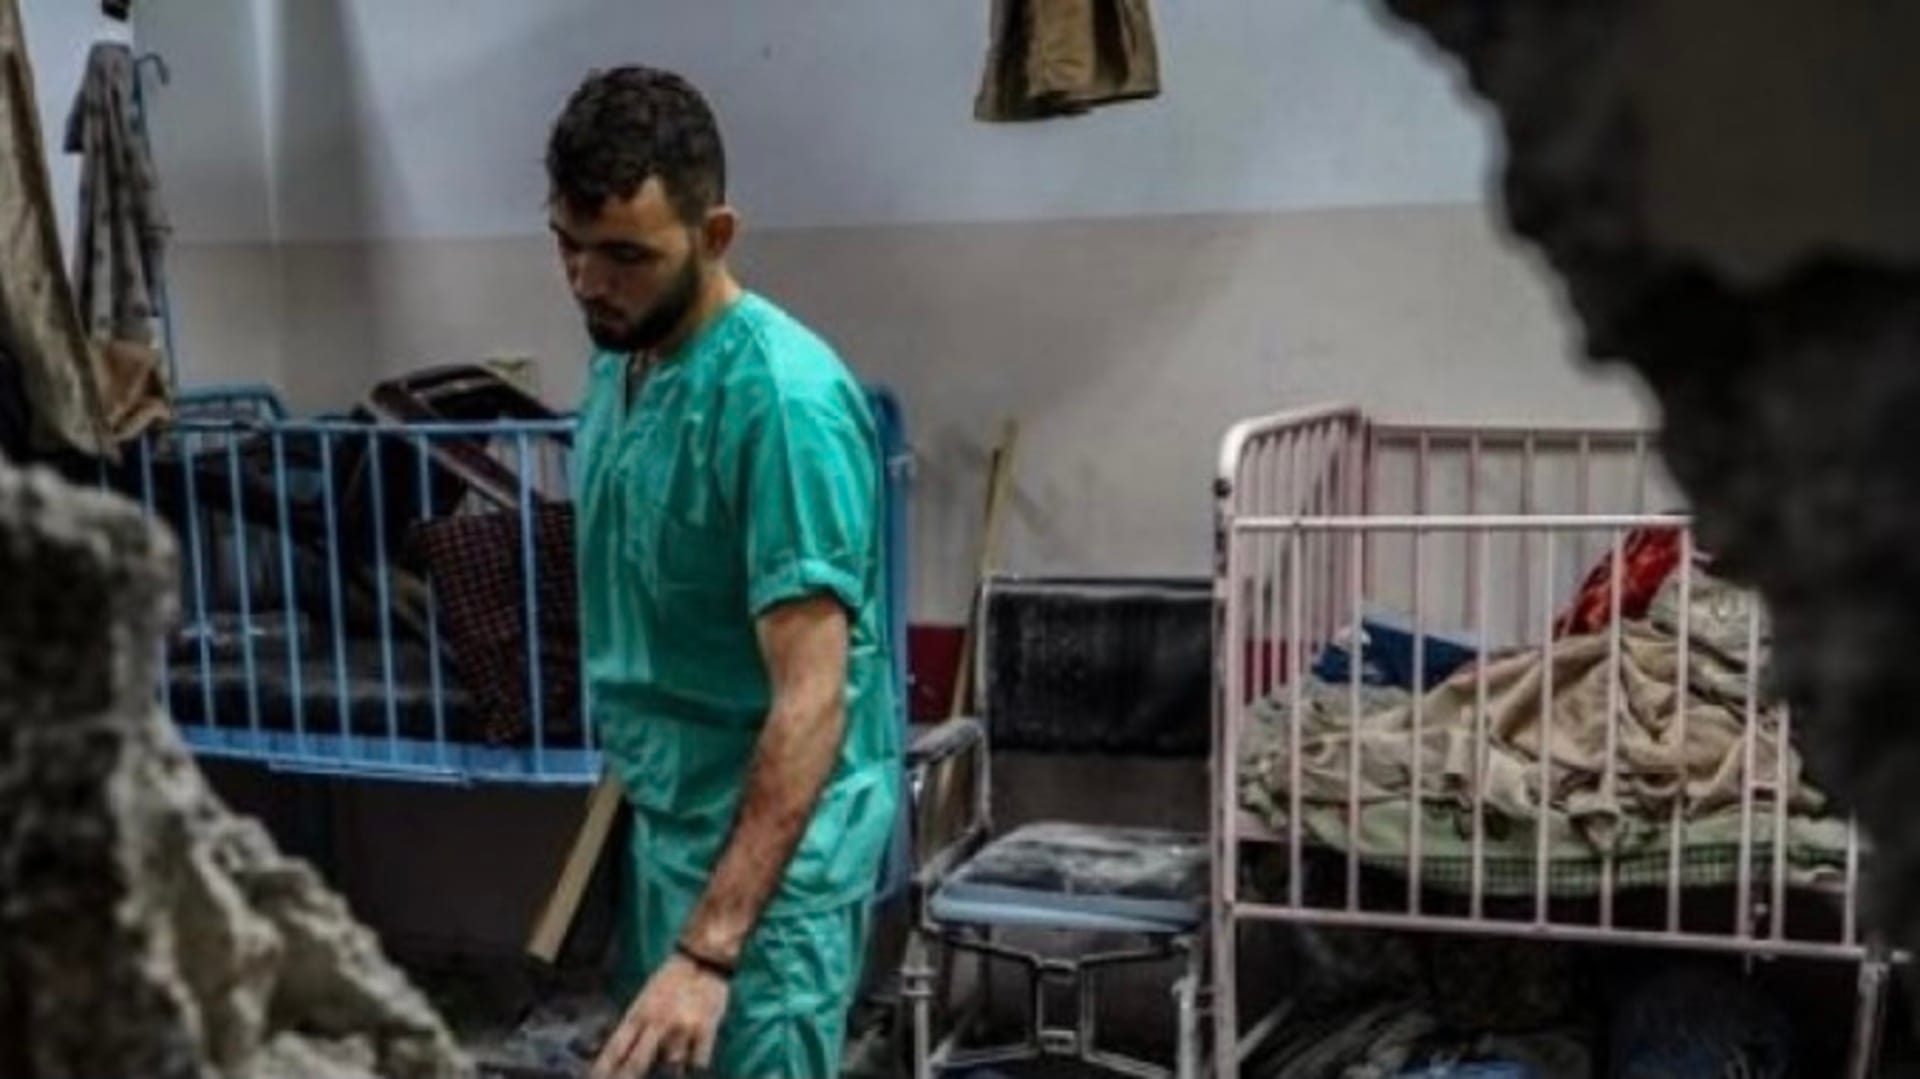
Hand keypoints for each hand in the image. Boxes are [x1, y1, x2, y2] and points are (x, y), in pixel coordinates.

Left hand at [590, 955, 731, 1077]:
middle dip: (629, 1077)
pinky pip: (698, 1063)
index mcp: (638, 1013)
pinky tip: (695, 1054)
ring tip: (674, 1054)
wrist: (703, 957)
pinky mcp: (706, 1030)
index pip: (615, 1048)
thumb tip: (616, 1052)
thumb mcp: (644, 998)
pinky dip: (695, 1063)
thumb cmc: (671, 979)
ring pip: (671, 1067)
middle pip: (636, 1064)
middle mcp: (657, 1023)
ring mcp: (681, 1028)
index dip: (603, 1069)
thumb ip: (633, 1025)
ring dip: (670, 1068)